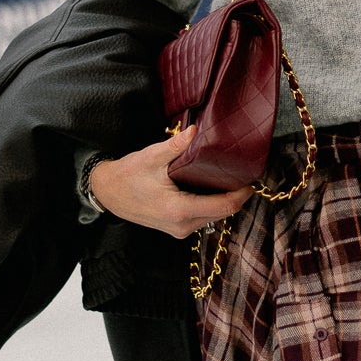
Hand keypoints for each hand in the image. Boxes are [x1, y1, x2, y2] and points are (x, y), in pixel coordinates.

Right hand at [88, 125, 252, 238]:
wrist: (107, 193)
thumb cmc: (127, 175)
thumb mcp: (151, 157)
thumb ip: (176, 146)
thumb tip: (196, 130)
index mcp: (179, 210)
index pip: (223, 206)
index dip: (242, 193)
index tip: (252, 178)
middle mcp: (182, 226)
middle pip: (223, 213)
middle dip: (236, 195)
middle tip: (244, 172)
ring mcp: (179, 230)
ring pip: (214, 216)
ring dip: (225, 200)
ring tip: (231, 176)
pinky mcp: (177, 228)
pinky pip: (203, 217)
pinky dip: (212, 203)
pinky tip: (213, 186)